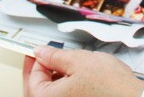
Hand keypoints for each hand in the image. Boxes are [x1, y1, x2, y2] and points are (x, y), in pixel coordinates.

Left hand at [24, 47, 143, 96]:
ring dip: (53, 80)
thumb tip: (40, 53)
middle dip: (41, 72)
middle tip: (45, 56)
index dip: (34, 61)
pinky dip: (64, 88)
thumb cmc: (110, 86)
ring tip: (63, 64)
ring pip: (52, 95)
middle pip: (38, 90)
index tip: (37, 51)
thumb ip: (54, 56)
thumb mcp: (78, 60)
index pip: (32, 79)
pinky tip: (73, 76)